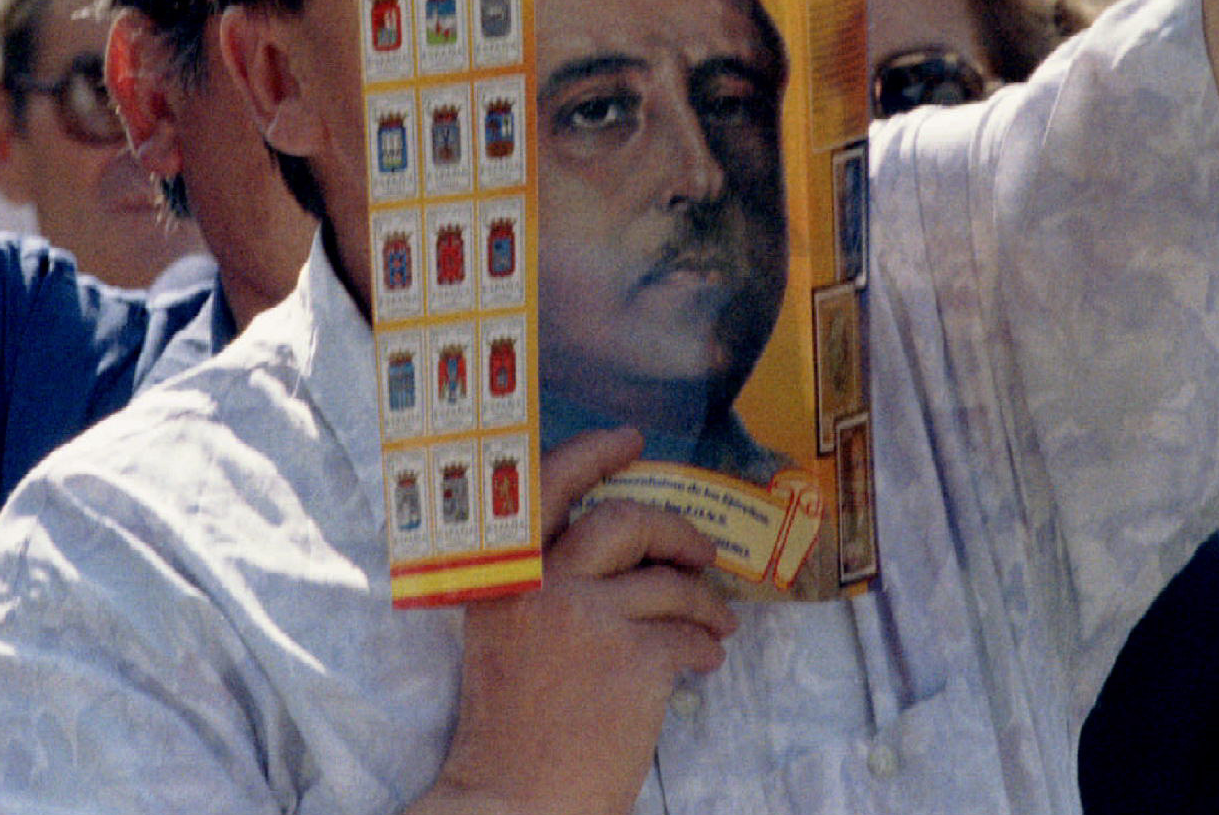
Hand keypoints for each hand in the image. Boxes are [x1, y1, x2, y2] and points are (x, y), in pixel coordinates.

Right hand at [410, 428, 736, 814]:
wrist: (514, 804)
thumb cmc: (512, 726)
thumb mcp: (507, 632)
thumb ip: (546, 580)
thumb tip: (623, 543)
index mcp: (502, 575)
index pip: (546, 486)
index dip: (592, 453)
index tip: (630, 440)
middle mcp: (543, 586)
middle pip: (626, 521)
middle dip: (675, 531)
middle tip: (701, 552)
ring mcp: (590, 620)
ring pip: (670, 582)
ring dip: (703, 602)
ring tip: (715, 625)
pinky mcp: (634, 659)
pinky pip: (687, 632)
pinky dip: (703, 644)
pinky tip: (703, 661)